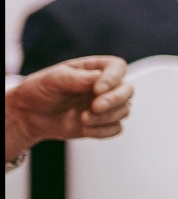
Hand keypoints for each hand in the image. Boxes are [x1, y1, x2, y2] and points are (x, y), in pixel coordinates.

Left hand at [6, 57, 133, 163]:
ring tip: (83, 119)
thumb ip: (78, 78)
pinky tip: (86, 129)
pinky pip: (116, 129)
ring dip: (106, 117)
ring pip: (124, 111)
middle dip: (114, 100)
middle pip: (128, 90)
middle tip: (95, 107)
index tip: (97, 89)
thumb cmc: (39, 91)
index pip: (117, 67)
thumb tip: (99, 79)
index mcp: (94, 69)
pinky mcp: (101, 124)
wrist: (28, 115)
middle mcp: (104, 87)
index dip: (113, 78)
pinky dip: (103, 131)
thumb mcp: (54, 79)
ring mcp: (104, 106)